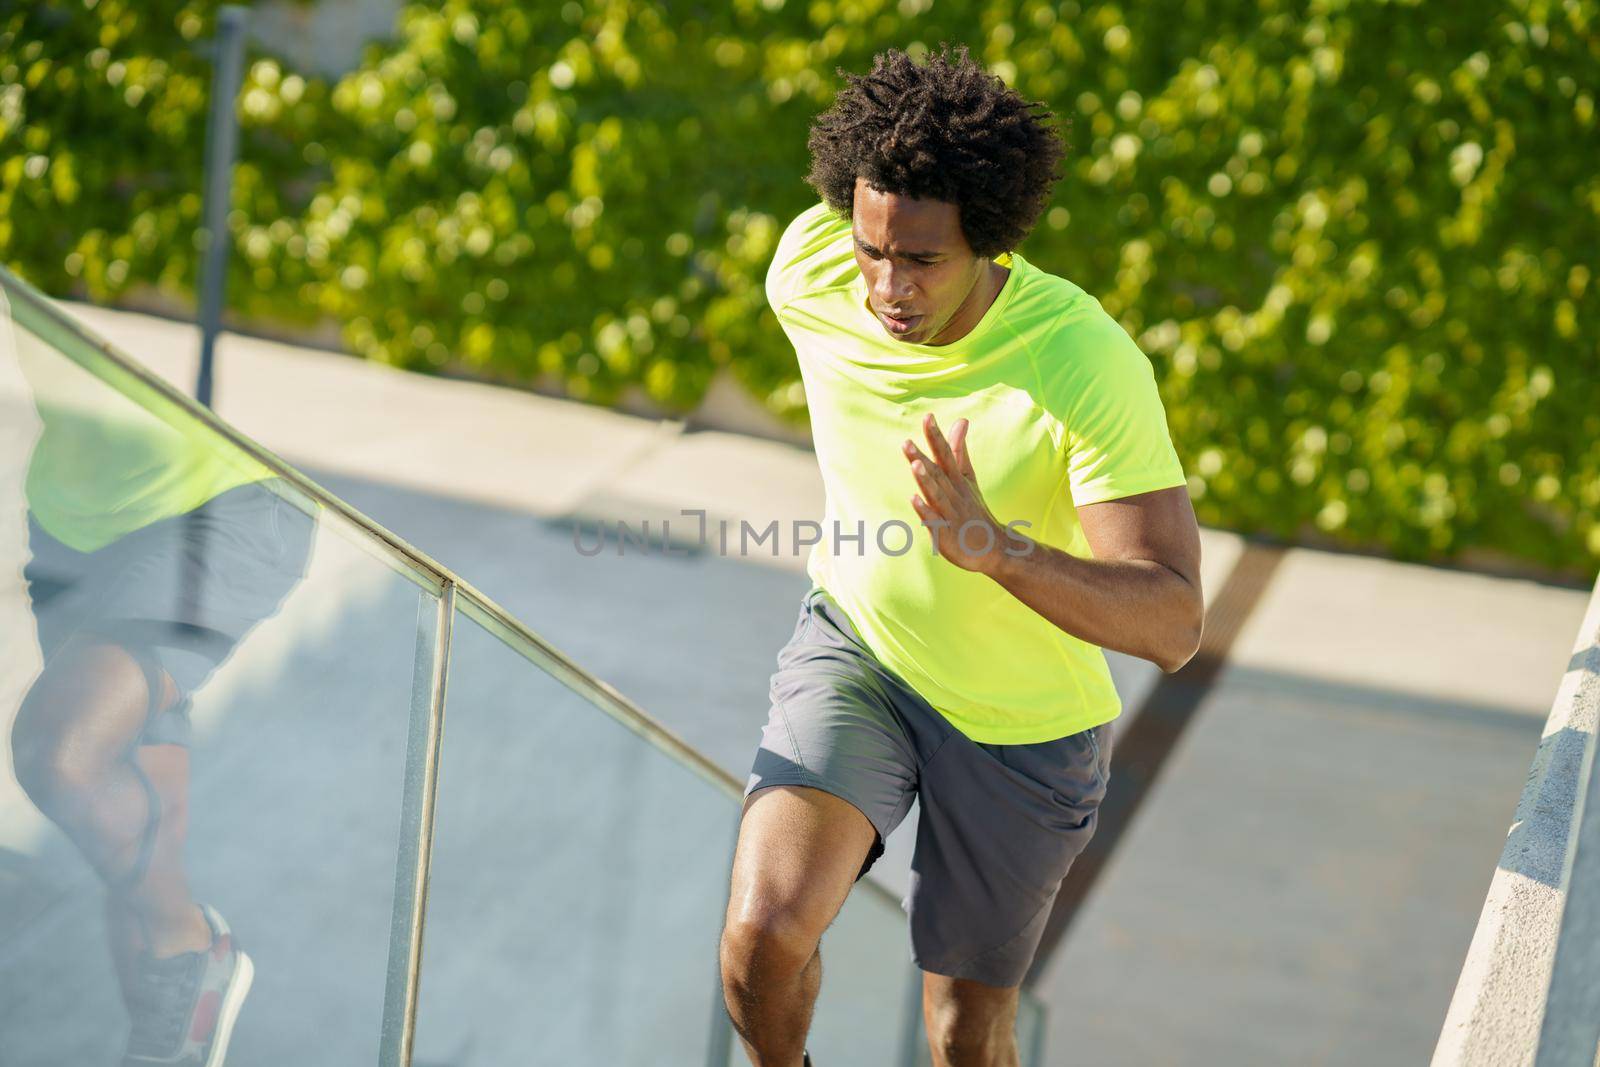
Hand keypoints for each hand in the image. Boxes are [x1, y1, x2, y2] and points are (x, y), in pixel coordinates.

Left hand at [904, 413, 1006, 574]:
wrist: (995, 548)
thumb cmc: (975, 510)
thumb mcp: (968, 477)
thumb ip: (959, 450)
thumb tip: (961, 419)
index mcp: (958, 481)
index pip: (946, 455)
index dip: (936, 437)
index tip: (927, 417)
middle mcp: (954, 495)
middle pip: (937, 474)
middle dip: (922, 458)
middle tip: (906, 442)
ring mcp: (951, 515)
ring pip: (937, 496)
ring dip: (925, 481)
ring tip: (914, 465)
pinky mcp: (947, 535)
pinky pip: (935, 522)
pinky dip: (926, 512)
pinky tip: (914, 500)